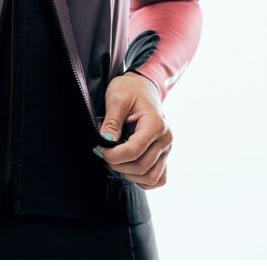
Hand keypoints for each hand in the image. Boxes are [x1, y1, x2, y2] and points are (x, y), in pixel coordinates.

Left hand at [94, 72, 171, 189]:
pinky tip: (128, 167)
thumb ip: (112, 122)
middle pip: (141, 167)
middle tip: (103, 153)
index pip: (134, 151)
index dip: (113, 155)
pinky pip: (158, 178)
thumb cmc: (130, 90)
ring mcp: (167, 149)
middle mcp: (166, 139)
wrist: (143, 86)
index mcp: (156, 124)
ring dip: (130, 174)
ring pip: (151, 177)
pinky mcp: (164, 155)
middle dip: (118, 165)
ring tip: (116, 160)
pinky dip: (142, 179)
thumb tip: (106, 143)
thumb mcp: (117, 99)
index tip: (99, 149)